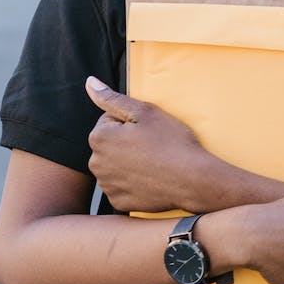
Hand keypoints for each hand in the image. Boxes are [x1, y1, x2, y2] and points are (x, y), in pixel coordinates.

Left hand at [85, 77, 212, 213]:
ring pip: (115, 166)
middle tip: (153, 146)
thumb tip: (90, 82)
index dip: (131, 124)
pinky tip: (152, 179)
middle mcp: (96, 163)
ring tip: (154, 163)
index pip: (109, 122)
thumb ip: (112, 98)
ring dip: (128, 163)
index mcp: (99, 137)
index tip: (149, 131)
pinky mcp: (118, 201)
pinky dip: (134, 183)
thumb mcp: (146, 112)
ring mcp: (107, 184)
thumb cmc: (173, 142)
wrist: (194, 179)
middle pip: (109, 146)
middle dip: (126, 144)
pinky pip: (122, 187)